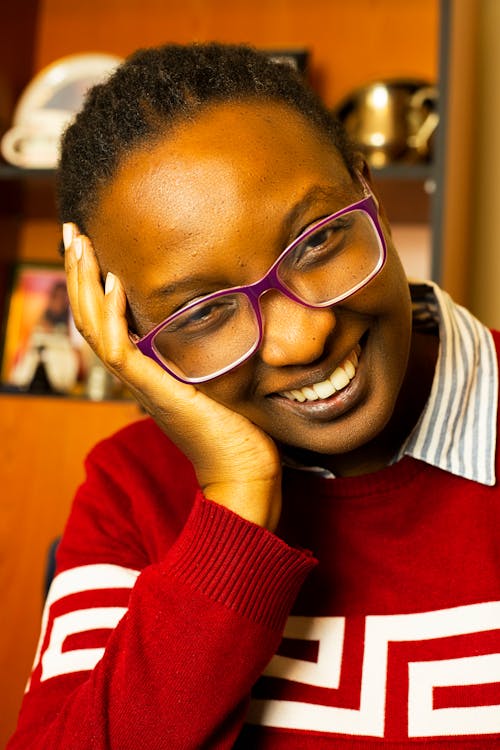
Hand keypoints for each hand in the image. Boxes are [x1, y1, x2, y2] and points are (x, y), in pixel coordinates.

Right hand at [64, 226, 281, 530]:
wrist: (244, 470)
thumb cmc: (239, 427)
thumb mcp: (220, 374)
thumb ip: (209, 348)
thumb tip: (226, 316)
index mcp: (148, 369)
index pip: (108, 320)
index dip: (94, 284)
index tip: (92, 246)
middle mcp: (137, 375)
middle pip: (92, 319)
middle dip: (79, 273)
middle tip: (71, 232)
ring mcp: (142, 384)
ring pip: (96, 330)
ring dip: (84, 285)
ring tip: (78, 245)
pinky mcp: (155, 392)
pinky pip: (120, 351)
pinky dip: (111, 316)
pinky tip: (111, 283)